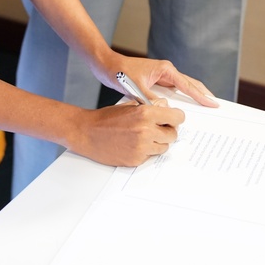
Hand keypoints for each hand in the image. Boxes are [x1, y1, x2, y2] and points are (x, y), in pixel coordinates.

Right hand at [68, 101, 184, 166]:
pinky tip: (134, 144)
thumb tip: (165, 106)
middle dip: (167, 131)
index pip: (177, 117)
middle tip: (158, 129)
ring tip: (145, 137)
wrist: (87, 133)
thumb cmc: (106, 118)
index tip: (173, 119)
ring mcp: (142, 147)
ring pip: (164, 147)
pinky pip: (151, 156)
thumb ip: (150, 106)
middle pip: (173, 134)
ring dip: (158, 142)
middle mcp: (146, 130)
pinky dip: (146, 151)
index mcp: (146, 113)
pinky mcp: (136, 159)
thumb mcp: (130, 105)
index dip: (176, 118)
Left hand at [99, 55, 218, 108]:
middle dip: (203, 94)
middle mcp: (166, 71)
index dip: (201, 96)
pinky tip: (185, 105)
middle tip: (215, 105)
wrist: (106, 65)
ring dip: (194, 95)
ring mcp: (162, 76)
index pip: (188, 85)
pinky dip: (181, 97)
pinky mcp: (156, 81)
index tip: (213, 103)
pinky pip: (173, 90)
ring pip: (183, 87)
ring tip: (206, 105)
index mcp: (165, 70)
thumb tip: (163, 108)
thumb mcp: (135, 88)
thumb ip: (150, 99)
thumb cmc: (119, 73)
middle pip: (190, 84)